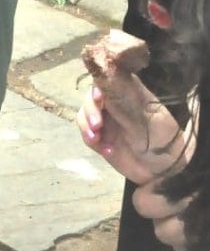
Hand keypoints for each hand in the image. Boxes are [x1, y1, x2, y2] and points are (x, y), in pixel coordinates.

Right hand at [77, 74, 193, 250]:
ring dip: (86, 125)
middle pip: (90, 97)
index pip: (106, 81)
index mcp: (126, 93)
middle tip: (97, 125)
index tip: (99, 98)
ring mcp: (105, 121)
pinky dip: (92, 141)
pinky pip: (87, 134)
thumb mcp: (152, 118)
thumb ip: (129, 101)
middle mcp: (112, 104)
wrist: (166, 170)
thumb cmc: (164, 139)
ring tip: (96, 139)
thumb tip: (113, 80)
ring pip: (83, 114)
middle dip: (90, 109)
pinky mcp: (100, 138)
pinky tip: (107, 151)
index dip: (98, 87)